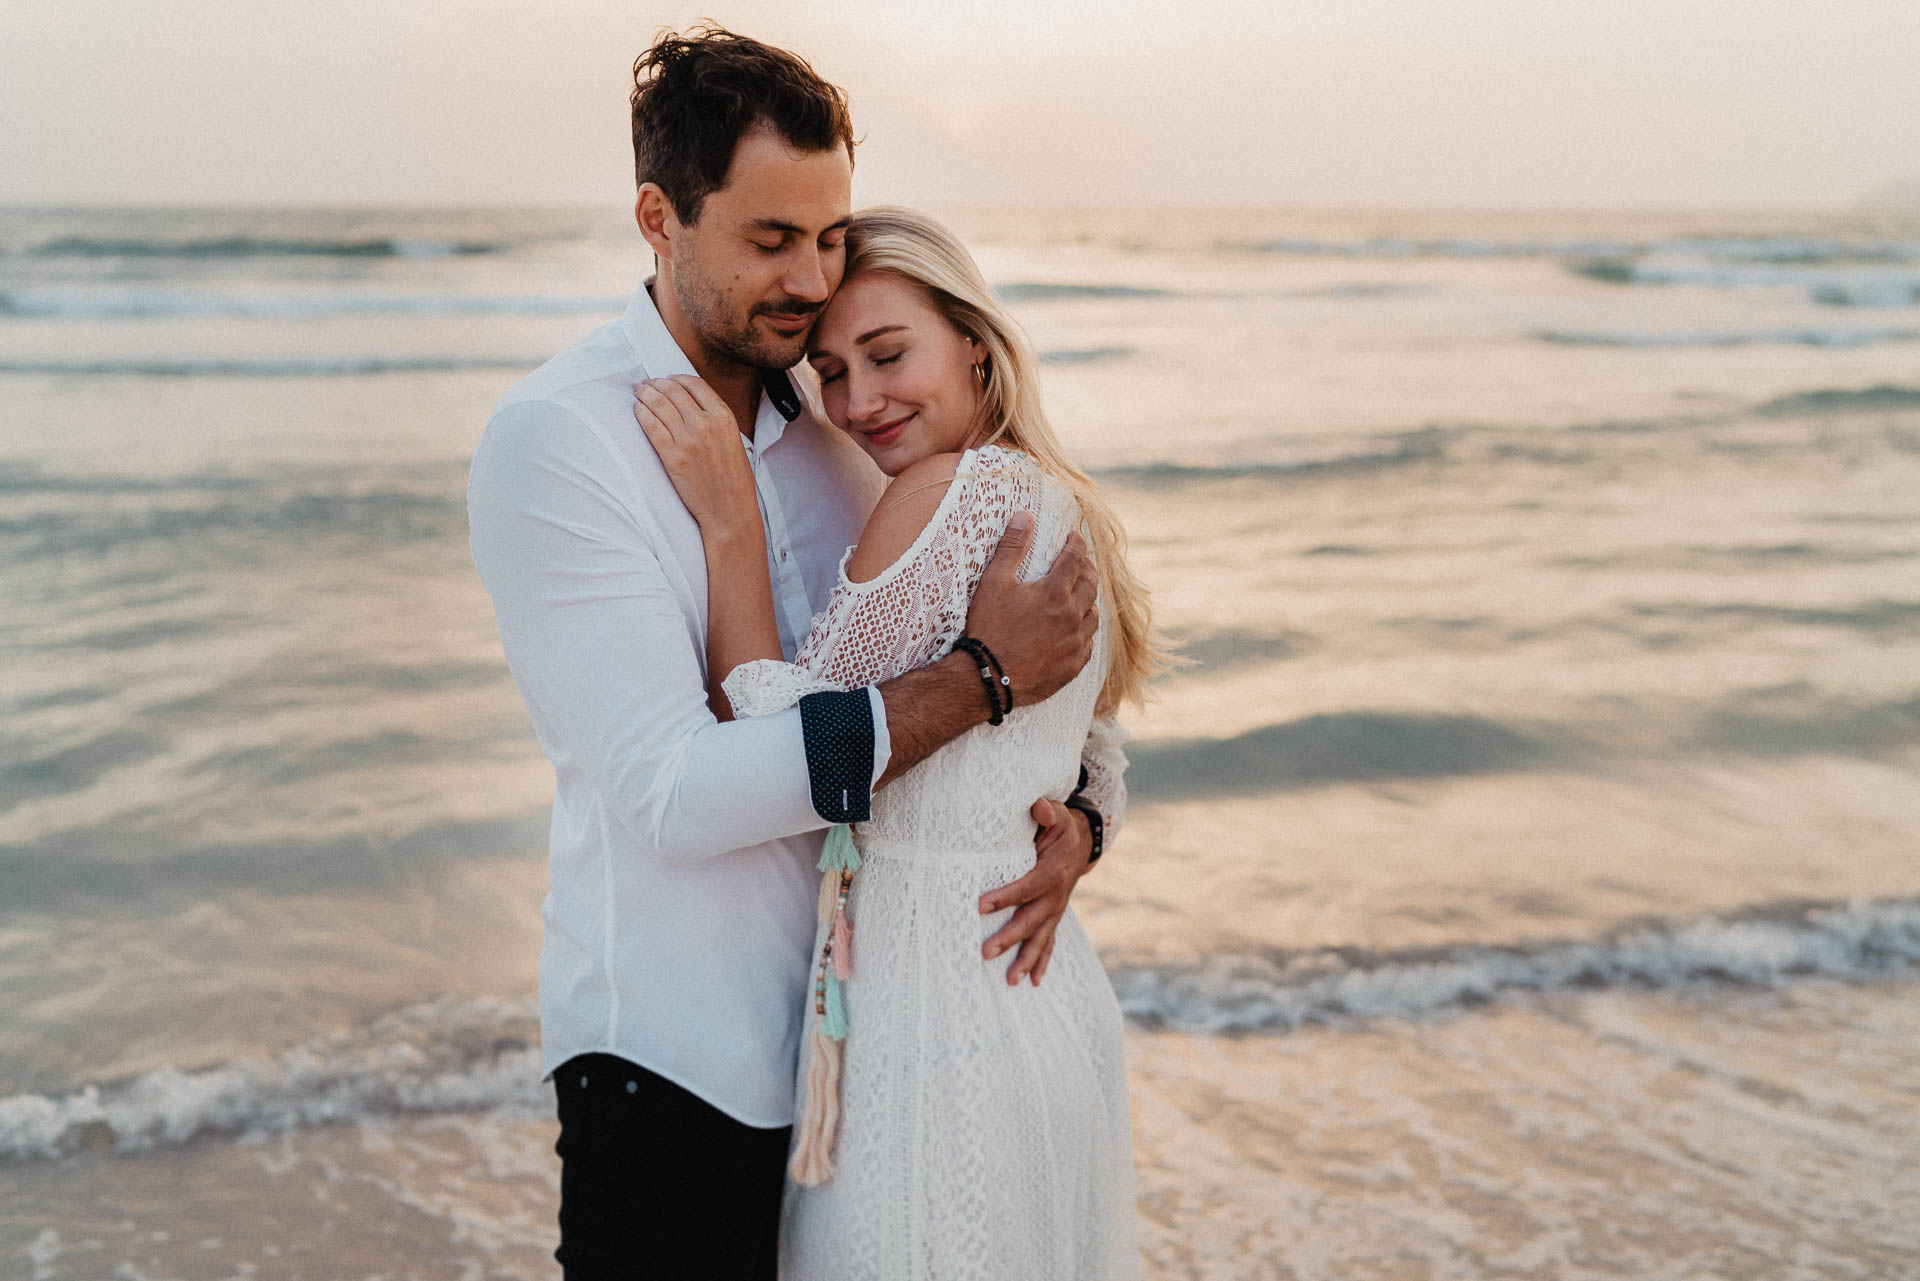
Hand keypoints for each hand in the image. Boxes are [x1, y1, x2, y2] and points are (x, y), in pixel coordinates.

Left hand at [632, 375, 756, 529]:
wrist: (729, 510)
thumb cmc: (734, 479)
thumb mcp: (734, 440)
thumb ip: (716, 420)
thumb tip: (693, 404)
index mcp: (724, 417)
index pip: (695, 385)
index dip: (677, 378)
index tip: (668, 379)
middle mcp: (705, 424)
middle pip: (673, 391)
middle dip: (656, 383)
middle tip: (646, 384)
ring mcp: (687, 440)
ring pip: (659, 405)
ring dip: (645, 394)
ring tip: (638, 392)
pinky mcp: (672, 456)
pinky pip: (651, 426)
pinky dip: (641, 414)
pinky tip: (637, 410)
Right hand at [962, 515, 1097, 706]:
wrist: (987, 678)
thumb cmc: (989, 628)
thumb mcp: (994, 582)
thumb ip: (1012, 547)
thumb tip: (1025, 516)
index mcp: (1055, 592)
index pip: (1075, 558)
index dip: (1076, 543)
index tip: (1076, 536)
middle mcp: (1072, 616)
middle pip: (1091, 584)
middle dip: (1088, 569)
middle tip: (1083, 563)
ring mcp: (1075, 642)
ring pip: (1093, 615)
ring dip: (1088, 601)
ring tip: (1082, 595)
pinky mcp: (1072, 665)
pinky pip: (1088, 644)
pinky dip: (1084, 632)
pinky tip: (1077, 630)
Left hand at [978, 798, 1092, 985]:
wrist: (1082, 844)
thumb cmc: (1060, 829)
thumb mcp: (1057, 815)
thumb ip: (1047, 811)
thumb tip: (1037, 805)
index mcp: (1051, 872)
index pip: (1026, 887)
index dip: (1004, 897)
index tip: (979, 906)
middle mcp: (1055, 897)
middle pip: (1030, 920)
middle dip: (1009, 938)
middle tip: (985, 952)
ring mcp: (1056, 911)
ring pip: (1040, 939)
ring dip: (1026, 960)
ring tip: (1010, 981)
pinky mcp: (1054, 917)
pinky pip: (1049, 943)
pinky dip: (1042, 963)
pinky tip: (1032, 983)